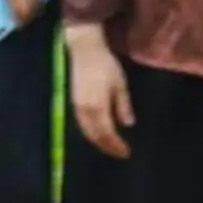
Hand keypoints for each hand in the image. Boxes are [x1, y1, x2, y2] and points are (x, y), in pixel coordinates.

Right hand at [66, 24, 133, 158]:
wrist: (84, 50)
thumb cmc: (105, 65)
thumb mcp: (120, 83)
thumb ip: (123, 105)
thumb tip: (128, 124)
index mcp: (98, 106)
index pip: (107, 133)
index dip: (116, 145)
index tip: (126, 152)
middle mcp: (85, 110)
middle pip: (95, 136)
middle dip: (107, 147)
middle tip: (119, 153)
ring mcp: (77, 107)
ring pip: (87, 132)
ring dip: (98, 142)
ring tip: (110, 146)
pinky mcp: (74, 103)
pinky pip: (82, 125)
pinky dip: (91, 133)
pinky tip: (98, 133)